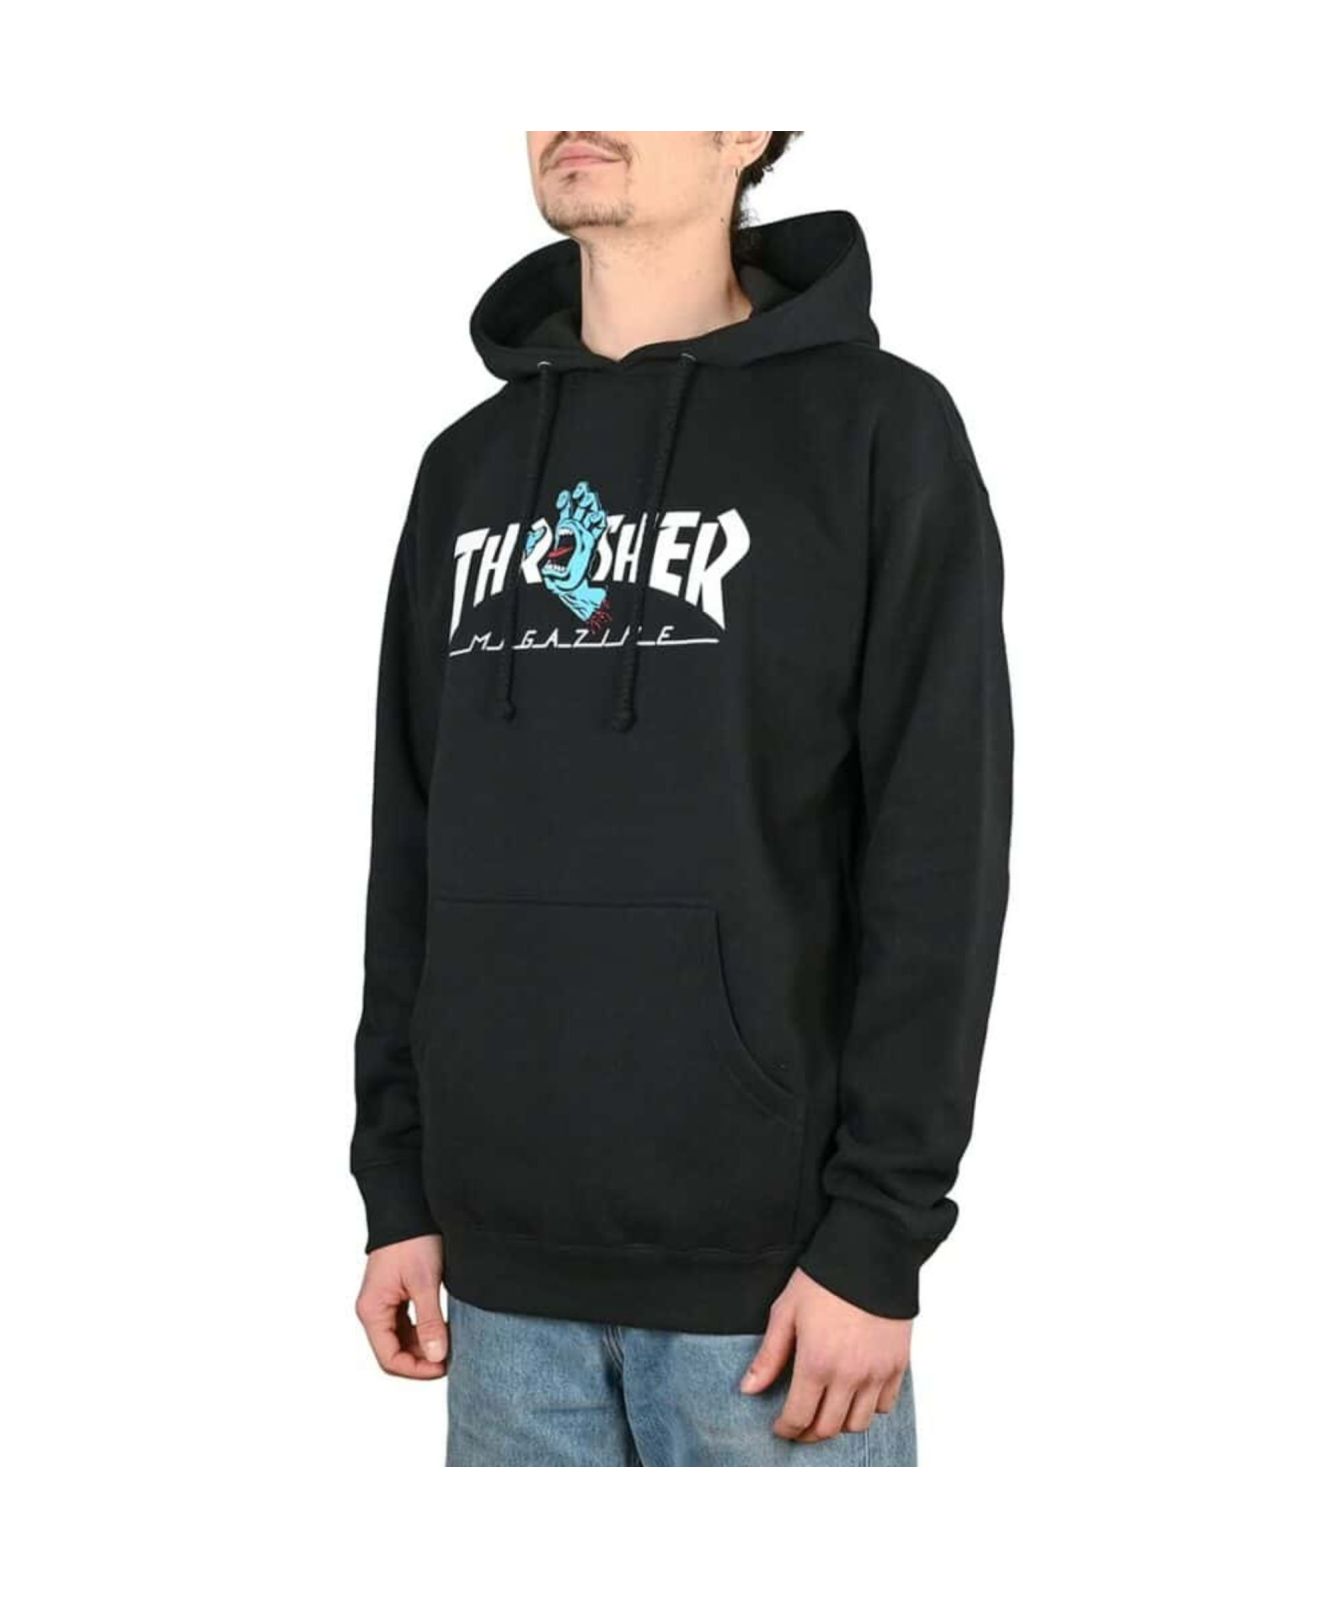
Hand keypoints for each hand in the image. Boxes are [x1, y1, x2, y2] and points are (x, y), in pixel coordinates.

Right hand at [355, 1234, 447, 1379]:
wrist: (408, 1207)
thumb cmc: (412, 1240)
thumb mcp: (424, 1282)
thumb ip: (429, 1321)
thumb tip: (436, 1357)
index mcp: (372, 1311)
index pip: (389, 1359)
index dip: (417, 1370)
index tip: (444, 1366)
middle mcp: (373, 1311)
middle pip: (394, 1353)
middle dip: (422, 1360)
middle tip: (452, 1357)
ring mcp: (383, 1304)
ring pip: (401, 1340)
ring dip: (424, 1347)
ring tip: (450, 1344)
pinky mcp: (395, 1296)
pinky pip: (406, 1325)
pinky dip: (423, 1332)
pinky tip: (443, 1329)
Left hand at [741, 1267, 911, 1440]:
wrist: (870, 1255)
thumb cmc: (824, 1280)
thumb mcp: (786, 1312)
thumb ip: (769, 1356)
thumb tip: (749, 1389)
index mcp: (816, 1363)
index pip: (798, 1417)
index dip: (786, 1429)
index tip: (779, 1427)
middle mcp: (849, 1376)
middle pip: (828, 1428)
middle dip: (809, 1432)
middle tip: (799, 1424)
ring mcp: (876, 1373)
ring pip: (858, 1424)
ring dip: (839, 1424)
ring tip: (827, 1410)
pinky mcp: (898, 1365)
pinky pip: (885, 1406)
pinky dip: (869, 1408)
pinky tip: (855, 1394)